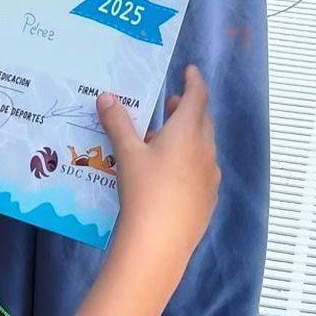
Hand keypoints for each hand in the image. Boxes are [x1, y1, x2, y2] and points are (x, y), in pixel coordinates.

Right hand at [101, 66, 218, 261]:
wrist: (159, 244)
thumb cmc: (143, 191)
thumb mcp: (127, 153)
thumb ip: (117, 122)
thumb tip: (105, 97)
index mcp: (187, 132)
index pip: (197, 96)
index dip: (194, 81)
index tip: (189, 71)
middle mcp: (205, 150)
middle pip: (202, 120)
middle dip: (188, 109)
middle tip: (169, 107)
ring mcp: (210, 177)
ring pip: (203, 147)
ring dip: (189, 137)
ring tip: (163, 144)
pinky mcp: (209, 200)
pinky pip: (203, 171)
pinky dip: (191, 163)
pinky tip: (171, 176)